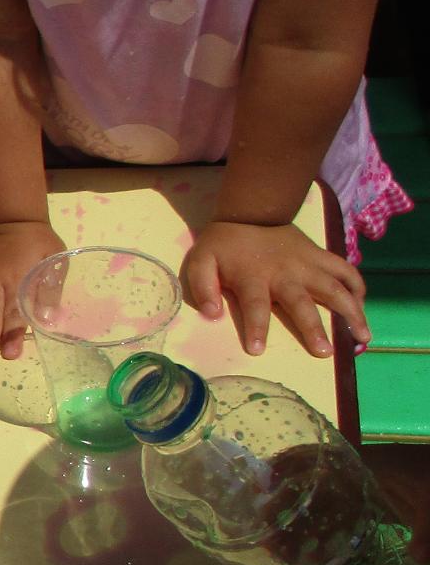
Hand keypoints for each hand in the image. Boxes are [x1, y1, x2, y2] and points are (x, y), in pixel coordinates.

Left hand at [182, 219, 367, 357]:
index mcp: (254, 278)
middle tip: (324, 352)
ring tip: (362, 336)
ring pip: (335, 289)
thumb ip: (202, 287)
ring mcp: (308, 265)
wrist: (252, 212)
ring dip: (351, 312)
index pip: (255, 307)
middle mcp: (286, 274)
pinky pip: (346, 270)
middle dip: (313, 328)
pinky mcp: (322, 256)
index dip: (256, 328)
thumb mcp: (202, 262)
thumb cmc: (225, 244)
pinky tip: (362, 305)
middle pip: (302, 304)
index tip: (258, 350)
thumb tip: (211, 314)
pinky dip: (358, 286)